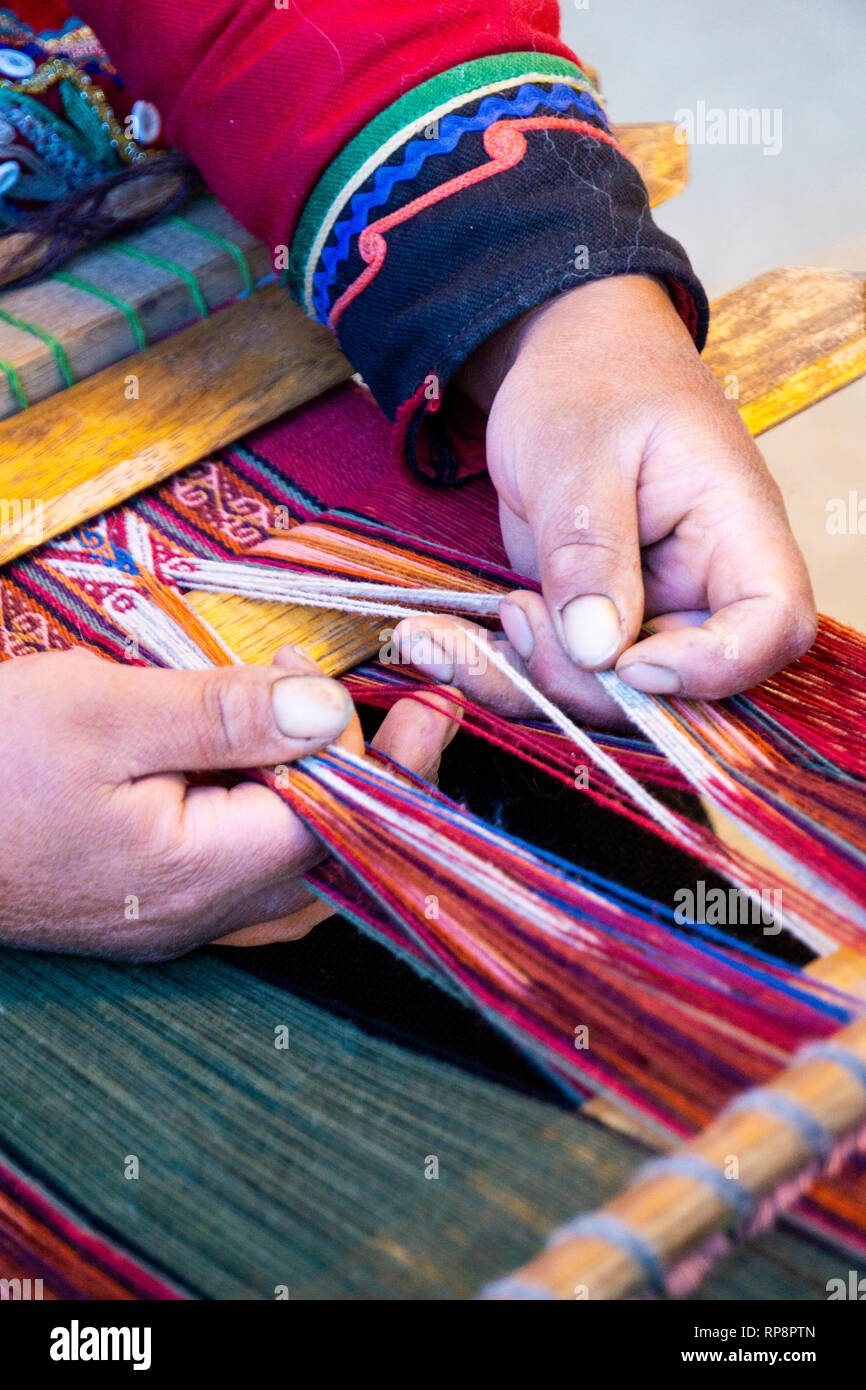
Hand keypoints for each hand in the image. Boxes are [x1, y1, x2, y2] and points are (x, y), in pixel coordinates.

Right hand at [0, 645, 456, 959]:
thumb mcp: (102, 713)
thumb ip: (225, 714)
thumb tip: (329, 708)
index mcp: (201, 871)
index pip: (340, 822)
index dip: (394, 762)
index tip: (433, 701)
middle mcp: (198, 912)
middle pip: (331, 858)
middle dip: (381, 784)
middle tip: (412, 714)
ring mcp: (170, 916)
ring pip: (295, 872)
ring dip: (335, 803)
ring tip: (350, 732)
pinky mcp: (143, 902)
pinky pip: (248, 871)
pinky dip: (282, 818)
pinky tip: (274, 770)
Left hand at [397, 275, 815, 720]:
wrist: (558, 357)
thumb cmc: (589, 380)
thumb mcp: (577, 456)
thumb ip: (590, 549)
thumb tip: (597, 649)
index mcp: (737, 528)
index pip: (773, 625)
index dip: (716, 667)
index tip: (632, 662)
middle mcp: (704, 584)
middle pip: (684, 684)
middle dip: (593, 685)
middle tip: (520, 621)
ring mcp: (650, 611)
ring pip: (612, 694)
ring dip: (533, 681)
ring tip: (470, 626)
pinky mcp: (596, 623)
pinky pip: (562, 672)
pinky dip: (504, 668)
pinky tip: (441, 646)